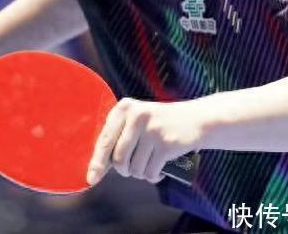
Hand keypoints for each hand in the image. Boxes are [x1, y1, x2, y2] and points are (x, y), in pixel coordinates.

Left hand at [86, 98, 201, 184]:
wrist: (195, 119)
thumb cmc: (159, 124)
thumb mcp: (137, 122)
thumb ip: (117, 139)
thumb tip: (95, 170)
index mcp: (124, 108)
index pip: (105, 140)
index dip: (97, 162)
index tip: (92, 178)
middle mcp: (136, 116)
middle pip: (119, 158)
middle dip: (125, 170)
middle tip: (133, 169)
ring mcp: (152, 129)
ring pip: (135, 168)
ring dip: (141, 174)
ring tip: (149, 165)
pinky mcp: (166, 143)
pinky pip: (150, 172)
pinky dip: (153, 176)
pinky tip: (159, 170)